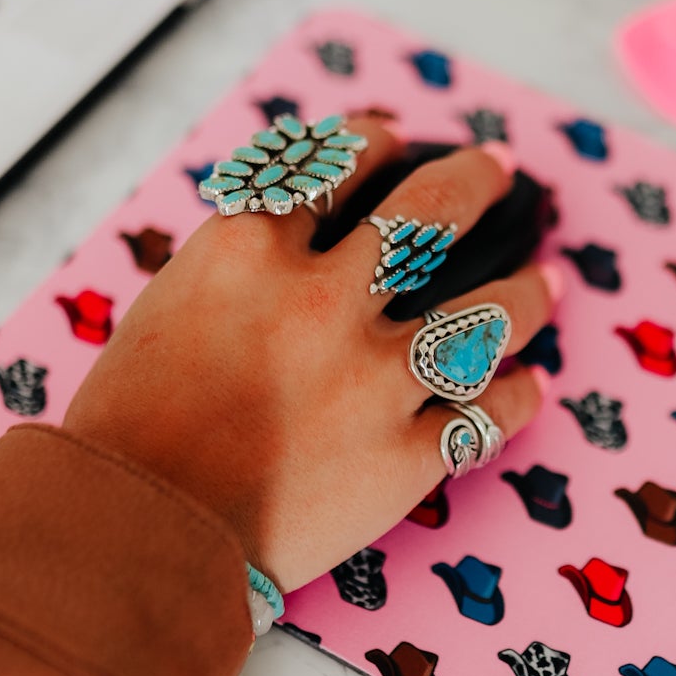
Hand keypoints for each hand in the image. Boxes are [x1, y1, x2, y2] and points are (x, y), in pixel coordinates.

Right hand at [64, 123, 554, 589]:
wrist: (136, 536)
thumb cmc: (126, 436)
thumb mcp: (165, 314)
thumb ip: (234, 275)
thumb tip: (281, 252)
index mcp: (247, 254)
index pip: (327, 167)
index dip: (369, 143)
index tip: (391, 139)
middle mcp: (322, 300)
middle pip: (428, 214)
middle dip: (473, 180)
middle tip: (499, 169)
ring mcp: (372, 377)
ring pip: (486, 314)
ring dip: (526, 295)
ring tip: (548, 285)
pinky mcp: (405, 455)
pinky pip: (487, 414)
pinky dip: (515, 396)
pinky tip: (529, 385)